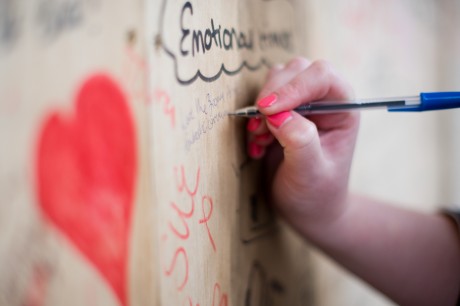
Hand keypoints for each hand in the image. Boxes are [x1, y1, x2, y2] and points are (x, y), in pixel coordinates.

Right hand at [247, 58, 358, 231]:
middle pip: (296, 71)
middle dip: (272, 97)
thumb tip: (278, 114)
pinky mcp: (280, 113)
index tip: (266, 110)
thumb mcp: (310, 174)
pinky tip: (259, 146)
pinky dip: (253, 120)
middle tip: (260, 130)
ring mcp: (301, 104)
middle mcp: (324, 101)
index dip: (293, 87)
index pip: (321, 76)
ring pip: (277, 80)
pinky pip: (261, 99)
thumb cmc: (317, 195)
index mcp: (343, 109)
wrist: (307, 209)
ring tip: (261, 140)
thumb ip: (299, 142)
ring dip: (261, 108)